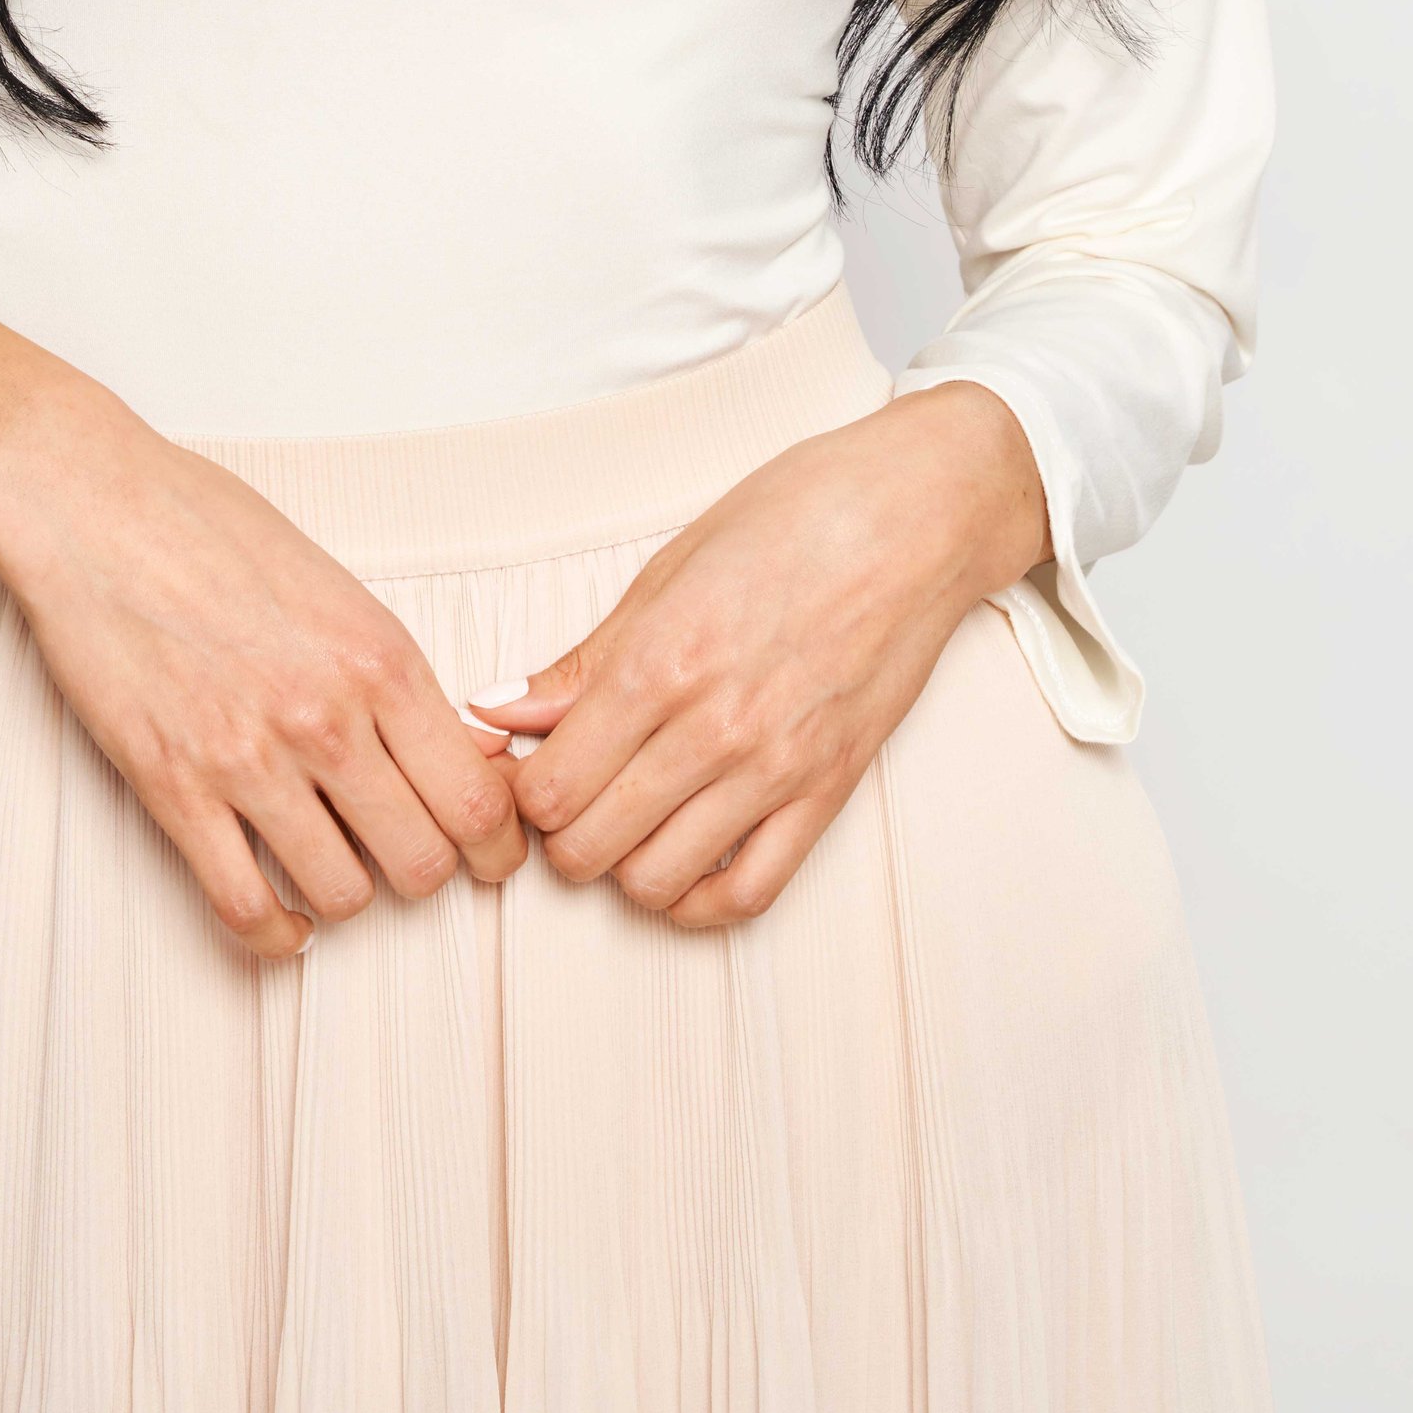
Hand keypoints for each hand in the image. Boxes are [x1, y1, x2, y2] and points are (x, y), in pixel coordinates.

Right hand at [0, 310, 526, 960]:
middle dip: (423, 871)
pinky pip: (245, 907)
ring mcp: (248, 758)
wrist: (89, 502)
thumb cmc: (206, 525)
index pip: (476, 798)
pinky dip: (272, 933)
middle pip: (423, 862)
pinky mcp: (173, 787)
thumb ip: (395, 672)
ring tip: (331, 866)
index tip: (484, 852)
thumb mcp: (333, 583)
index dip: (493, 844)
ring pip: (343, 896)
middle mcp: (325, 716)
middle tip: (403, 858)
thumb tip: (461, 746)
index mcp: (377, 656)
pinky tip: (281, 919)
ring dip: (345, 894)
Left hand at [464, 383, 1048, 931]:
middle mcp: (712, 727)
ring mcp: (774, 768)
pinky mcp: (829, 791)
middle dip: (562, 832)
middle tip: (574, 792)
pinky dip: (701, 897)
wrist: (913, 515)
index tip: (531, 765)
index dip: (521, 789)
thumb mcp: (666, 569)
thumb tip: (499, 708)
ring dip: (624, 863)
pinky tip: (685, 859)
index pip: (548, 788)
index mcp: (658, 661)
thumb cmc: (790, 517)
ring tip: (629, 817)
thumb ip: (582, 659)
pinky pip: (750, 892)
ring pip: (655, 880)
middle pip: (588, 845)